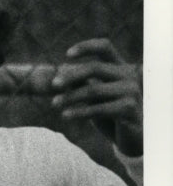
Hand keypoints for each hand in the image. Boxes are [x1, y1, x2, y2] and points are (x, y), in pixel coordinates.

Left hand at [51, 39, 141, 155]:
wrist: (131, 138)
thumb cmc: (110, 115)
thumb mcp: (93, 97)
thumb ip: (82, 83)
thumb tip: (61, 68)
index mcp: (119, 68)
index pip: (105, 47)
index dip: (86, 47)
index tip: (67, 55)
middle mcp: (128, 75)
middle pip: (95, 67)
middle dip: (72, 75)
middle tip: (53, 84)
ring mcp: (131, 91)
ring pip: (94, 89)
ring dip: (70, 97)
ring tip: (54, 103)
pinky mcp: (129, 108)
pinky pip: (99, 108)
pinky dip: (79, 112)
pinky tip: (65, 115)